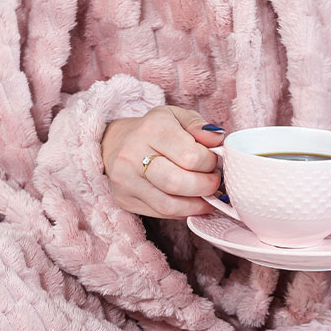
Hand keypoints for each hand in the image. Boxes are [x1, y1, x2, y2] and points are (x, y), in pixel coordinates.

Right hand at [101, 106, 224, 218]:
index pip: (190, 156)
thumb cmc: (153, 130)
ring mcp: (125, 180)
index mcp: (152, 130)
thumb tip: (218, 138)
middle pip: (178, 183)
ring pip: (169, 205)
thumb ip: (199, 126)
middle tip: (214, 182)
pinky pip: (161, 213)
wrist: (112, 142)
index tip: (214, 162)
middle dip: (205, 187)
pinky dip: (182, 211)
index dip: (210, 164)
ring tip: (207, 197)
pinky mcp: (124, 199)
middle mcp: (133, 155)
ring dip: (197, 205)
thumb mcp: (176, 117)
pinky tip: (191, 202)